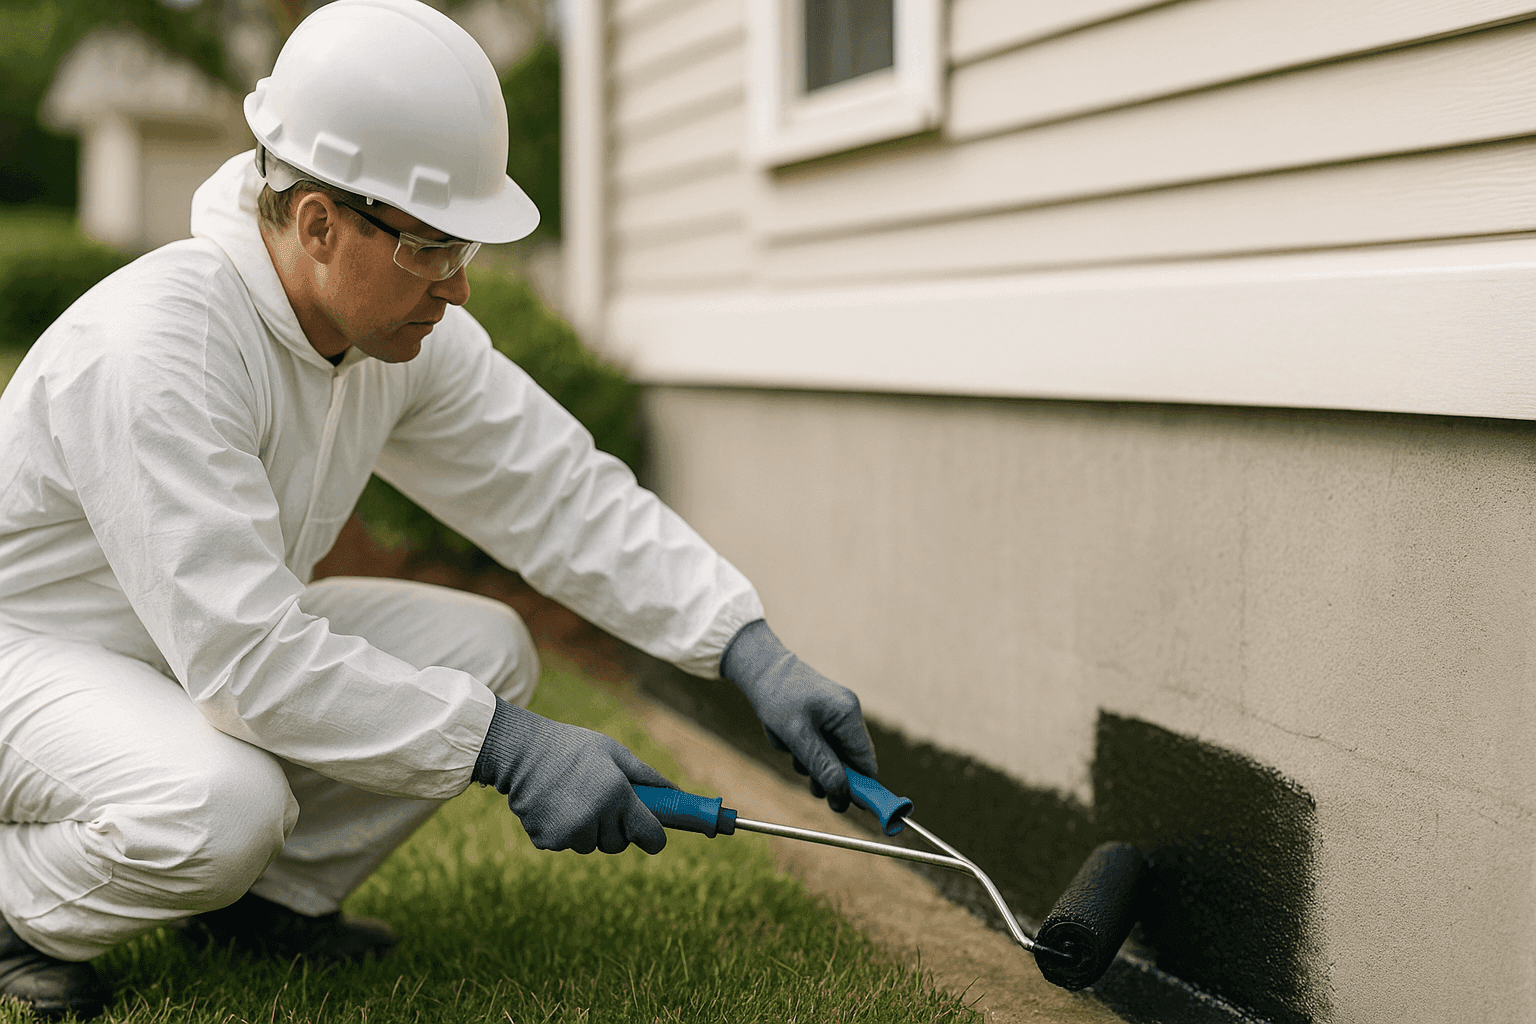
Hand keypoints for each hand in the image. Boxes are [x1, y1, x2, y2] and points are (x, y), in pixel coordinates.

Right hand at [473, 699, 674, 853]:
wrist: (521, 751)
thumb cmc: (573, 748)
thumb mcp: (615, 753)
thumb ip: (648, 777)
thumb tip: (677, 794)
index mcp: (617, 796)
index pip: (650, 836)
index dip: (654, 838)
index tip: (653, 836)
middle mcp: (595, 818)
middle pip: (619, 844)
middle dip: (617, 829)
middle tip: (604, 802)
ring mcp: (569, 833)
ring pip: (592, 845)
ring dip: (589, 830)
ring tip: (575, 798)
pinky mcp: (547, 841)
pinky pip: (567, 844)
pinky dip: (564, 832)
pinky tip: (555, 806)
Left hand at [720, 620, 877, 811]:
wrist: (759, 667)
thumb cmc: (777, 695)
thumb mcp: (797, 735)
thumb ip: (822, 764)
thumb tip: (843, 794)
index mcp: (848, 715)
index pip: (866, 762)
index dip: (861, 787)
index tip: (848, 805)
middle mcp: (846, 716)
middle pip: (849, 763)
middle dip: (828, 775)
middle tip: (812, 785)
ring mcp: (834, 717)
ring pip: (829, 757)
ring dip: (809, 762)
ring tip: (789, 747)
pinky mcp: (820, 719)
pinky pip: (816, 746)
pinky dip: (801, 749)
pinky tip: (784, 735)